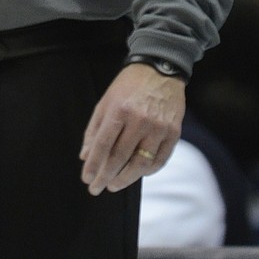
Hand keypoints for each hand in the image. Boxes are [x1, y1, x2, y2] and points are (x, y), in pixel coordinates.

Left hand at [79, 64, 184, 195]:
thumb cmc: (128, 87)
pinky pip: (160, 160)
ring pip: (141, 163)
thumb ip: (94, 129)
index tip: (87, 179)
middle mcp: (139, 120)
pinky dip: (147, 171)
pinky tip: (137, 174)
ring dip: (126, 178)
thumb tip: (85, 157)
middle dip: (106, 176)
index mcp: (119, 110)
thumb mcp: (106, 101)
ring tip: (114, 185)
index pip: (103, 145)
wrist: (159, 70)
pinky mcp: (174, 132)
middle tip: (97, 189)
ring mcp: (158, 127)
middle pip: (120, 157)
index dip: (94, 165)